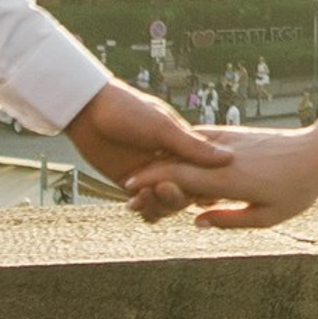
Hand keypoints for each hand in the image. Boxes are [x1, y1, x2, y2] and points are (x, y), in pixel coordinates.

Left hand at [67, 80, 233, 224]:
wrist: (88, 110)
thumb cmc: (128, 110)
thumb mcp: (163, 128)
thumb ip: (193, 148)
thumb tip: (229, 159)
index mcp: (184, 147)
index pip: (203, 175)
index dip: (202, 187)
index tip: (196, 191)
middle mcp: (170, 163)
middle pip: (185, 193)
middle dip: (176, 197)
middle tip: (163, 188)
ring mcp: (150, 174)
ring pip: (165, 203)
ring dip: (158, 205)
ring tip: (145, 196)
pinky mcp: (129, 183)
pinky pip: (144, 204)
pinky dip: (143, 209)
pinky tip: (135, 204)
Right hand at [123, 85, 317, 231]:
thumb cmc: (296, 190)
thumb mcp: (267, 216)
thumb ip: (229, 220)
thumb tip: (196, 222)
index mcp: (228, 180)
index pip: (179, 180)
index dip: (151, 186)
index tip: (130, 194)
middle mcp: (222, 158)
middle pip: (175, 163)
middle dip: (148, 174)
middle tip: (127, 188)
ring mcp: (227, 142)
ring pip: (185, 149)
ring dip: (162, 160)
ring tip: (143, 174)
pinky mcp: (233, 134)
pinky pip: (200, 140)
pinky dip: (182, 150)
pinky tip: (172, 157)